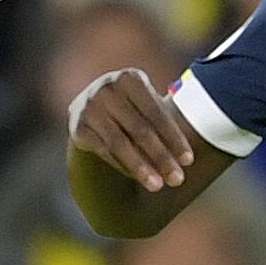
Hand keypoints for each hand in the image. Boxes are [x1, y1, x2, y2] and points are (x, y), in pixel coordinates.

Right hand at [68, 66, 193, 192]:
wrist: (90, 104)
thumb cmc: (130, 107)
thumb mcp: (146, 105)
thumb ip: (162, 123)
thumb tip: (186, 159)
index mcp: (130, 78)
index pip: (156, 113)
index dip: (174, 138)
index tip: (188, 161)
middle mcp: (107, 88)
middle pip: (140, 129)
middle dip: (161, 157)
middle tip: (177, 179)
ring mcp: (89, 106)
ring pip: (120, 143)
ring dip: (141, 167)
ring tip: (157, 185)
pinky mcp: (77, 126)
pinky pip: (104, 150)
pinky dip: (122, 165)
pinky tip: (137, 177)